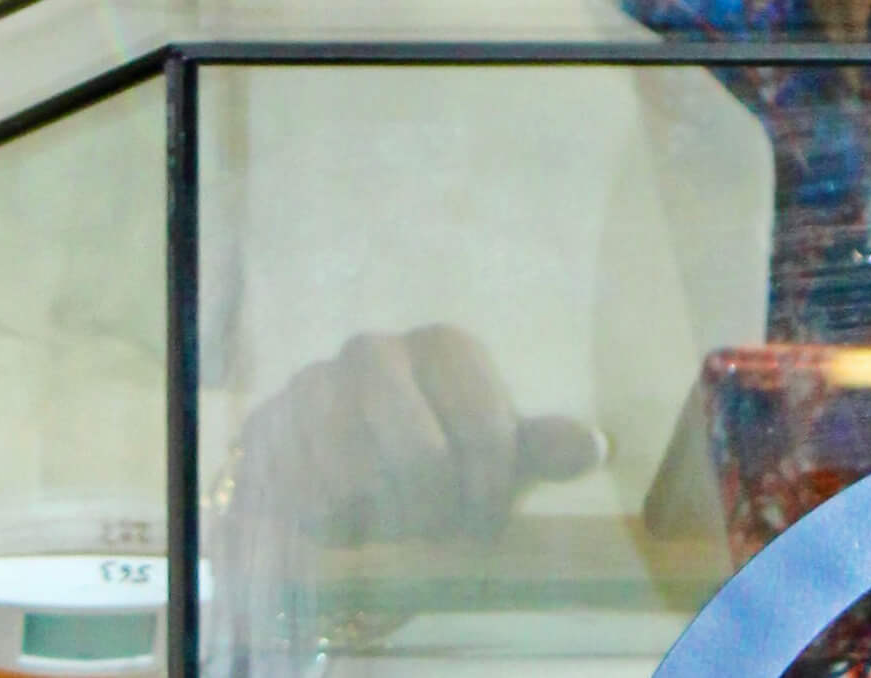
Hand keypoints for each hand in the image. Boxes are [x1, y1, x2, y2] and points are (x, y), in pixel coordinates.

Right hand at [227, 324, 604, 543]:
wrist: (326, 455)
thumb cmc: (427, 449)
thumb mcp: (486, 450)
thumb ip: (536, 446)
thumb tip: (598, 446)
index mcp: (445, 346)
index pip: (487, 430)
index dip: (489, 492)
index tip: (482, 519)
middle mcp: (378, 349)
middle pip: (422, 460)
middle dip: (433, 512)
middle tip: (432, 524)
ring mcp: (319, 381)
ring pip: (363, 483)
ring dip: (382, 521)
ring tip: (389, 514)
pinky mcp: (272, 422)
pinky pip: (312, 498)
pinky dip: (335, 523)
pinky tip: (343, 511)